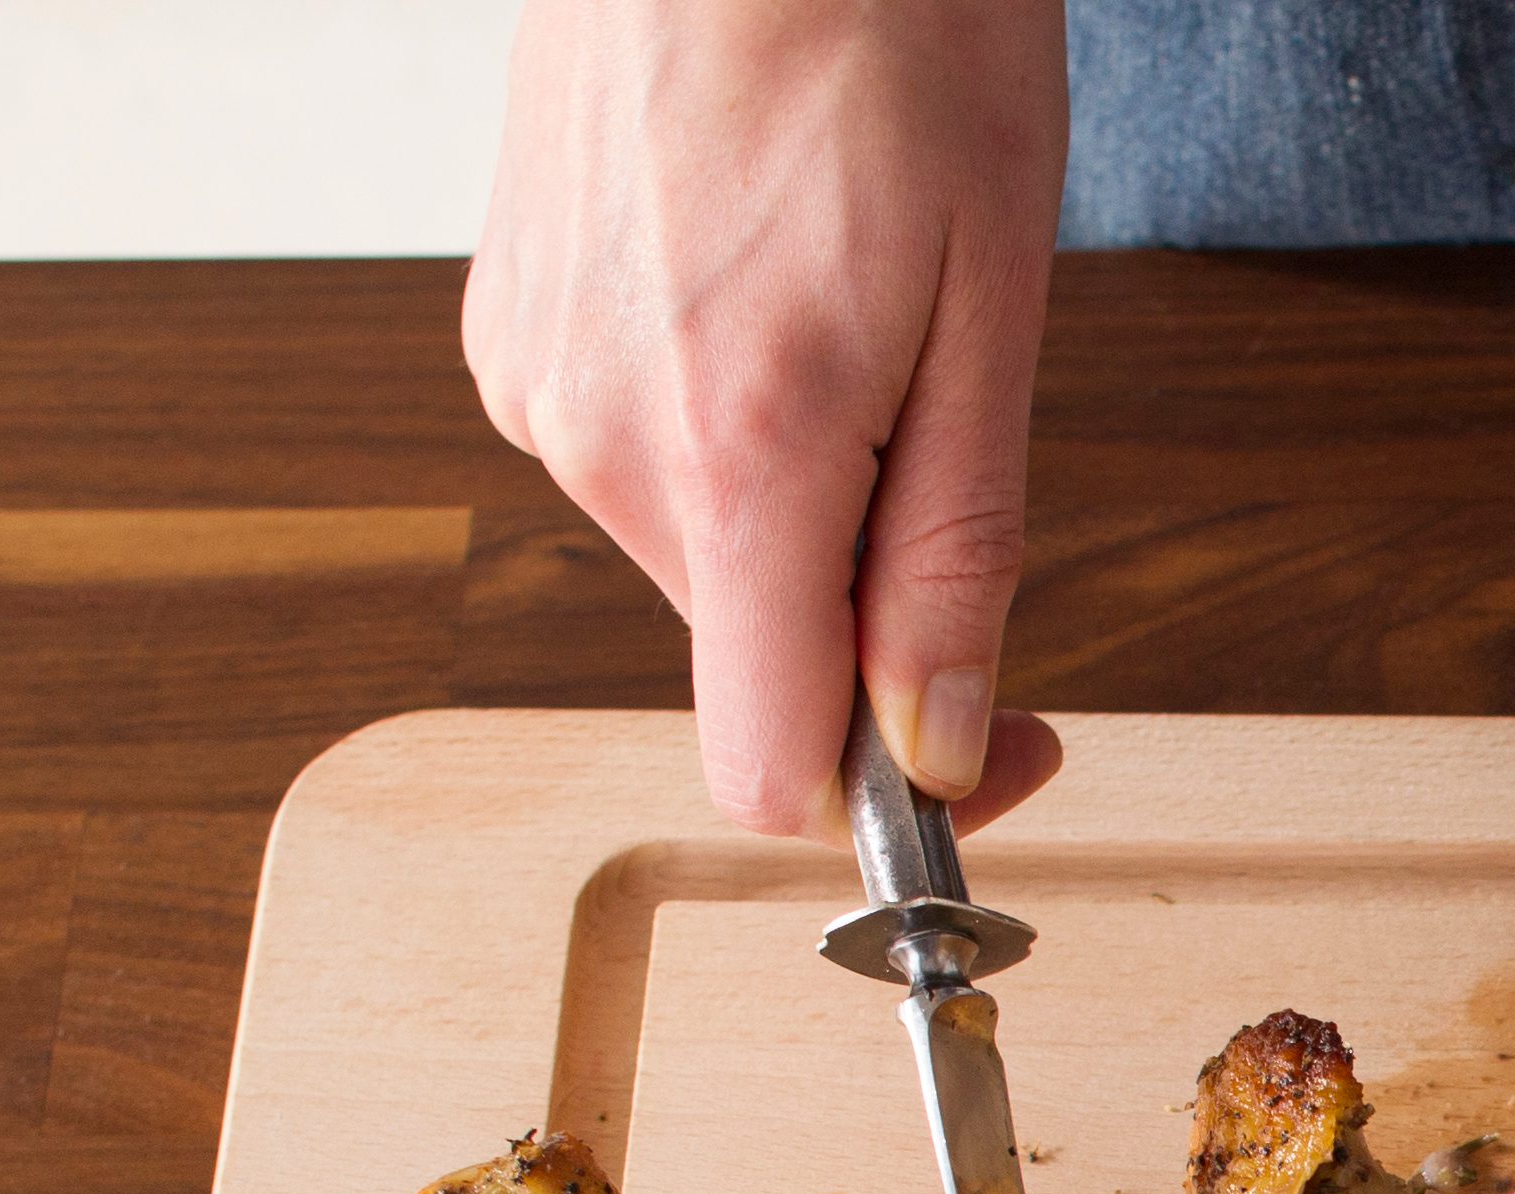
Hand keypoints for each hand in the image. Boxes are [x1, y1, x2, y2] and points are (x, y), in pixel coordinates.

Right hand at [465, 0, 1072, 834]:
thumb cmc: (894, 24)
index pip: (770, 766)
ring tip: (859, 309)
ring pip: (706, 551)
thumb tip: (946, 745)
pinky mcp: (509, 331)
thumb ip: (956, 552)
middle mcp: (598, 439)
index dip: (904, 795)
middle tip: (950, 422)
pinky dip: (731, 418)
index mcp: (734, 454)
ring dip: (804, 493)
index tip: (1004, 744)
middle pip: (757, 652)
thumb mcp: (992, 304)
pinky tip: (773, 280)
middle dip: (871, 598)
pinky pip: (645, 452)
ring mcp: (534, 381)